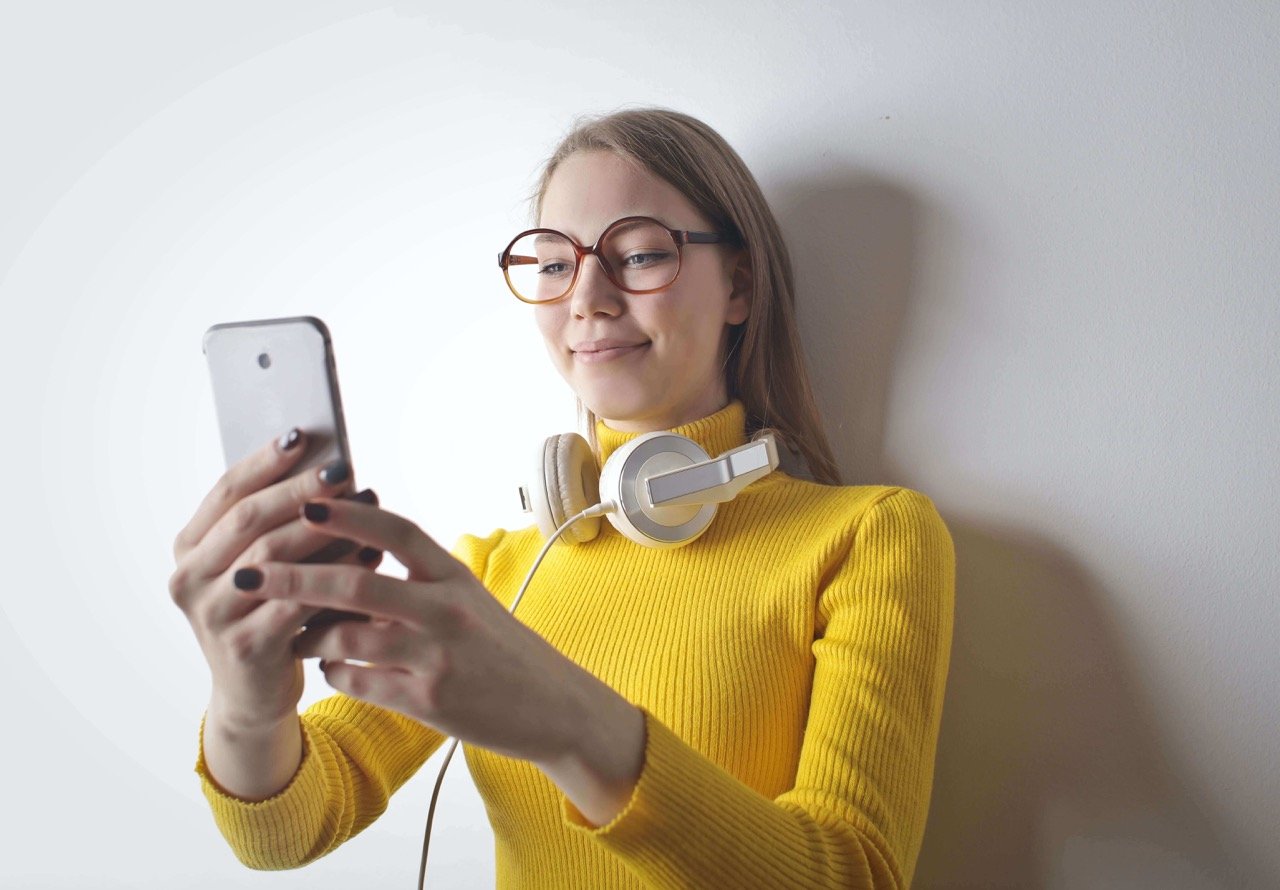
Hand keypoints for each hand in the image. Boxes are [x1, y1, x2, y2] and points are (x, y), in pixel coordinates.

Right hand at [169, 429, 378, 732]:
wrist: (256, 692)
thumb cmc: (270, 612)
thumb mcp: (269, 562)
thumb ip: (283, 520)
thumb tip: (333, 465)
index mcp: (190, 546)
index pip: (227, 492)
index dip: (264, 461)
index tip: (303, 433)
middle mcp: (189, 578)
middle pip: (248, 520)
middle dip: (299, 489)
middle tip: (344, 468)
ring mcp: (211, 615)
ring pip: (272, 558)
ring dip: (323, 528)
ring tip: (365, 504)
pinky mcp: (243, 647)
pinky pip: (295, 601)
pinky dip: (335, 574)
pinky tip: (369, 557)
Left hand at [232, 496, 605, 766]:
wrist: (551, 705)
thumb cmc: (500, 646)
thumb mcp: (468, 597)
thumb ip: (419, 573)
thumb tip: (354, 547)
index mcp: (454, 576)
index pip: (397, 533)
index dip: (349, 516)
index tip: (305, 502)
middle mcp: (446, 611)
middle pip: (357, 585)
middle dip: (295, 577)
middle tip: (249, 573)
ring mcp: (437, 658)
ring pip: (350, 639)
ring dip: (308, 635)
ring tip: (289, 633)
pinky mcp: (430, 703)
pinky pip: (361, 684)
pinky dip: (335, 674)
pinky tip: (329, 669)